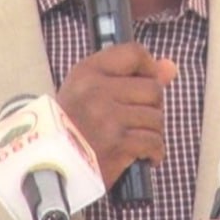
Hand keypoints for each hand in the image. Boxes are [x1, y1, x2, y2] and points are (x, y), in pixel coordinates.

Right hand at [55, 42, 177, 186]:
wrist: (48, 167)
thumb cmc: (71, 127)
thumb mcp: (90, 92)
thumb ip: (131, 76)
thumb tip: (171, 67)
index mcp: (87, 72)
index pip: (134, 53)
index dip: (149, 68)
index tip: (148, 82)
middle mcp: (97, 90)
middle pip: (153, 88)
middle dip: (153, 106)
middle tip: (139, 119)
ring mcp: (108, 117)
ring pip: (156, 117)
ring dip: (152, 132)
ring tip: (137, 139)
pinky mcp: (117, 144)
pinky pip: (154, 142)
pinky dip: (154, 151)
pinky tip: (144, 155)